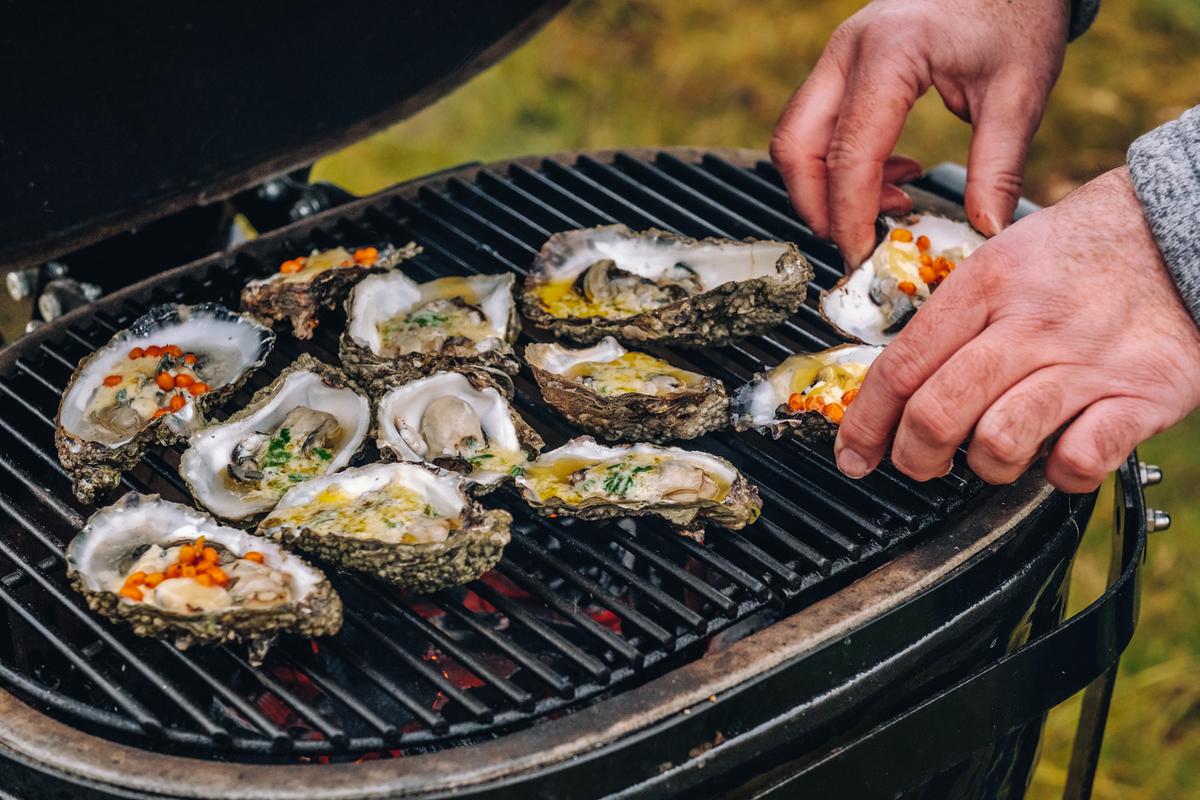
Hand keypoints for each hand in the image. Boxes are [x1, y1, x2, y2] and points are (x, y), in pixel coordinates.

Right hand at [770, 0, 1068, 265]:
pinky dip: (836, 164)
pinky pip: (815, 126)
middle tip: (859, 242)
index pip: (849, 155)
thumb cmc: (1016, 14)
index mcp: (890, 54)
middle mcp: (848, 51)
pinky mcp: (841, 65)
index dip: (850, 216)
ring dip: (824, 187)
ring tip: (889, 204)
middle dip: (817, 207)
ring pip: (795, 138)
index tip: (865, 255)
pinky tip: (890, 175)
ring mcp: (837, 55)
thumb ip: (998, 167)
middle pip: (796, 147)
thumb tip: (984, 231)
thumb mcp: (1019, 93)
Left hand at [834, 167, 1199, 492]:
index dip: (865, 422)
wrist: (1188, 225)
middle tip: (918, 465)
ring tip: (994, 456)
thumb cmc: (1090, 247)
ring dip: (985, 468)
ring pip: (999, 441)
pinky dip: (1060, 475)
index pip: (902, 366)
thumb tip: (899, 378)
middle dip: (912, 456)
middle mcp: (1030, 323)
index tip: (853, 453)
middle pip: (937, 412)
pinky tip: (1058, 458)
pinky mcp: (1141, 394)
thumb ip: (957, 312)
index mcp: (987, 284)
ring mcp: (1085, 360)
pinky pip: (1080, 459)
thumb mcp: (1009, 253)